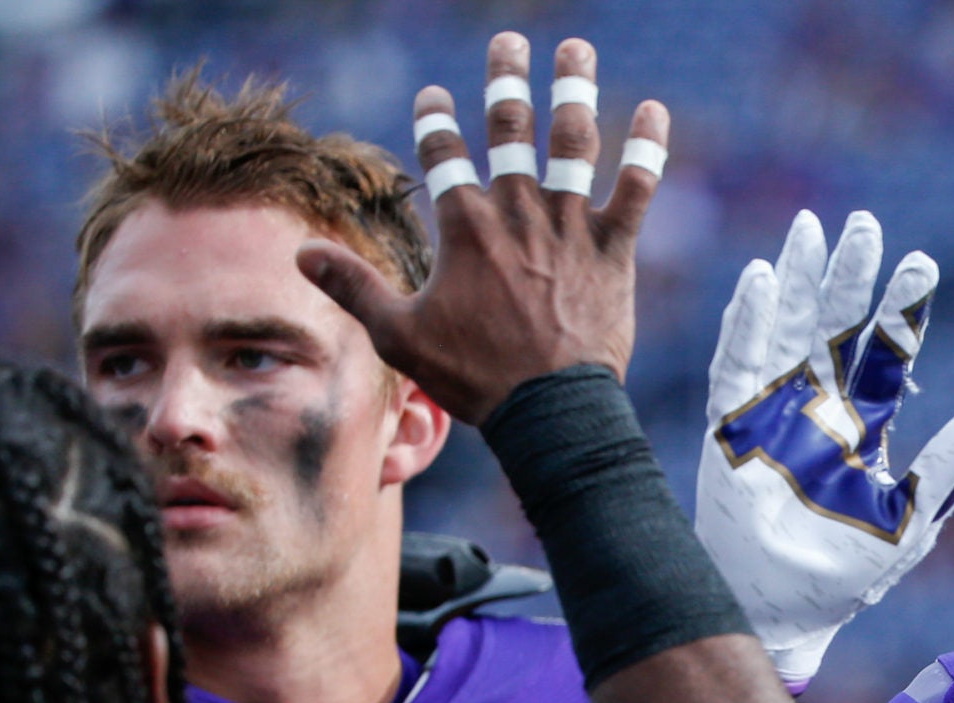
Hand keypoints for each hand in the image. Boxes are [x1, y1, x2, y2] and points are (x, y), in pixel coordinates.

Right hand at [298, 33, 667, 423]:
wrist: (548, 408)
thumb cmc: (473, 376)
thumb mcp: (398, 334)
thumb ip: (352, 287)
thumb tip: (300, 254)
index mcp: (465, 226)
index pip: (444, 153)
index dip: (436, 119)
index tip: (433, 95)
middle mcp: (517, 212)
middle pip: (510, 128)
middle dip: (505, 80)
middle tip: (508, 42)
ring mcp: (568, 226)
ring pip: (572, 142)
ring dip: (573, 89)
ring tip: (575, 49)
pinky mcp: (613, 249)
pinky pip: (634, 188)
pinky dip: (645, 148)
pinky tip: (653, 109)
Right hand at [696, 209, 953, 688]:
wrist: (780, 610)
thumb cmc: (843, 574)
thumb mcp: (911, 520)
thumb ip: (948, 465)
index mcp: (862, 426)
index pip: (885, 354)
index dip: (902, 310)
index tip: (922, 264)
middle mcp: (817, 407)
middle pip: (835, 325)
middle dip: (850, 276)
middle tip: (866, 226)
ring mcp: (771, 410)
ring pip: (787, 327)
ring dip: (799, 278)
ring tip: (812, 228)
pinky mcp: (729, 424)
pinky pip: (737, 360)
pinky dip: (749, 319)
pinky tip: (763, 278)